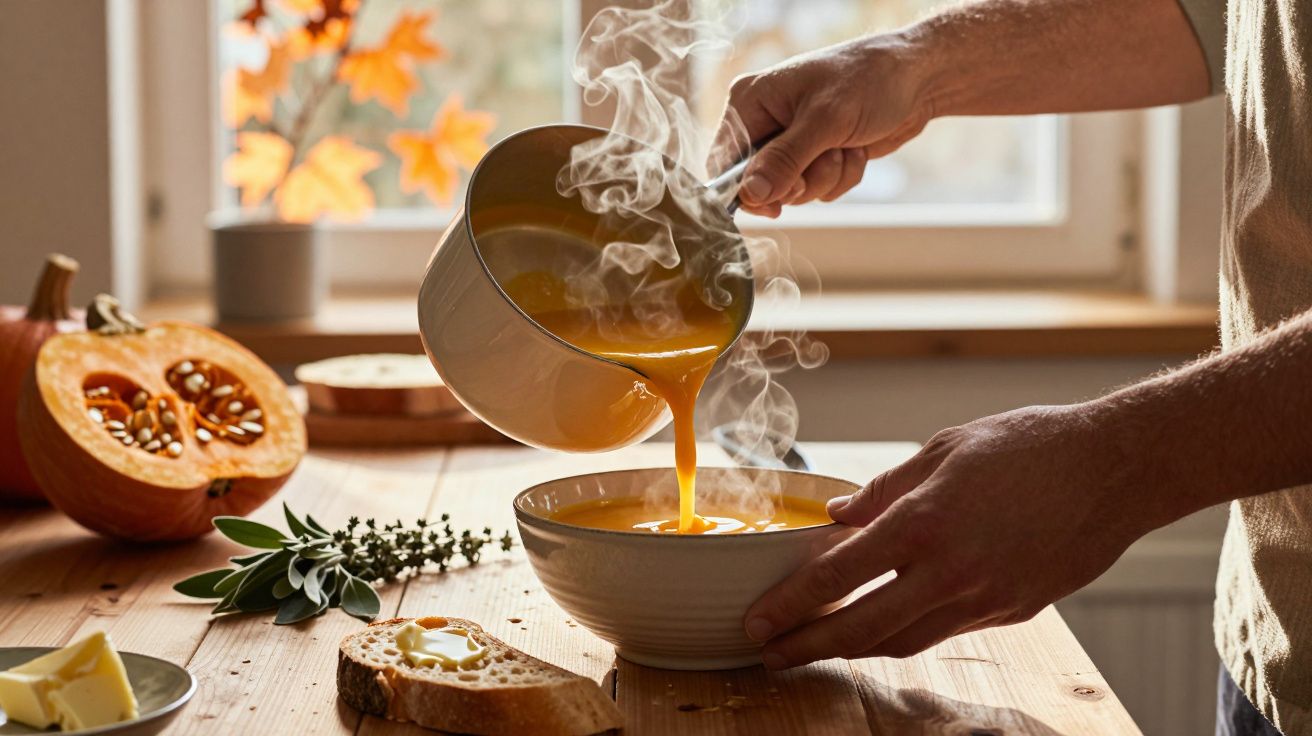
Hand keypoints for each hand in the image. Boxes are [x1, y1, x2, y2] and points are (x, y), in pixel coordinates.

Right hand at [711, 33, 934, 216]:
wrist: (916, 78)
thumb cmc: (868, 81)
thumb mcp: (824, 121)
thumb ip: (785, 160)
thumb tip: (751, 194)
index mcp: (750, 101)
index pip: (723, 162)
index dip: (744, 190)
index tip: (774, 205)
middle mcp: (764, 122)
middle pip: (758, 184)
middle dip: (799, 180)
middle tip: (825, 158)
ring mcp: (790, 141)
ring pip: (791, 191)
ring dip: (825, 178)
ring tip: (846, 145)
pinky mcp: (814, 156)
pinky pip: (816, 189)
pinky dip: (841, 177)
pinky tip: (856, 148)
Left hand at [744, 404, 1149, 668]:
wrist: (1117, 469)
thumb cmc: (1029, 446)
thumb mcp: (945, 449)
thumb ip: (885, 488)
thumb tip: (838, 516)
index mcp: (923, 522)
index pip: (836, 577)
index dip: (789, 605)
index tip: (758, 620)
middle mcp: (950, 571)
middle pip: (860, 629)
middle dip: (807, 647)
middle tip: (769, 655)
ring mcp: (984, 599)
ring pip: (902, 642)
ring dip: (853, 650)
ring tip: (816, 648)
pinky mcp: (1013, 611)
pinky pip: (944, 632)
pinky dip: (904, 635)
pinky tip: (883, 628)